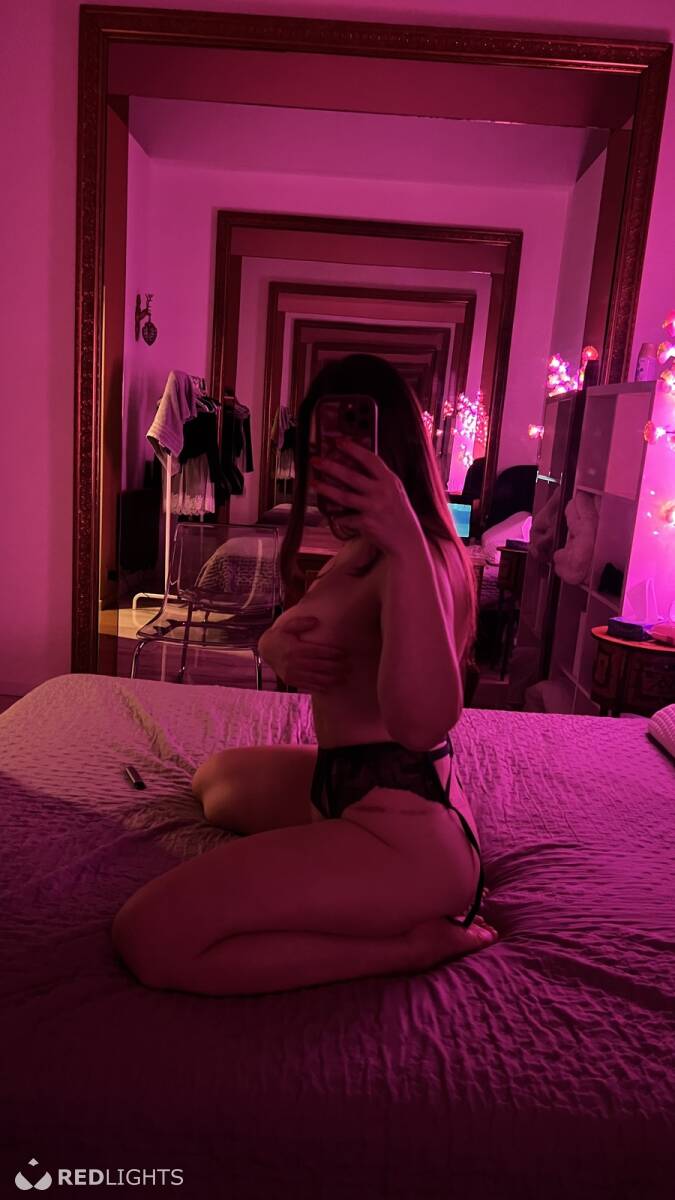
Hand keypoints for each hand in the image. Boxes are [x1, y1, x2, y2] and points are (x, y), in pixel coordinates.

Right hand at [276, 615, 349, 693]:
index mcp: (294, 649)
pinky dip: (321, 686)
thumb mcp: (287, 625)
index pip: (317, 652)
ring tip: (344, 678)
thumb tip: (316, 621)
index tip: (343, 653)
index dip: (332, 653)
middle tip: (348, 666)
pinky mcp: (291, 681)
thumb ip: (301, 623)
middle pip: (319, 666)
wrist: (266, 650)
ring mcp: (292, 673)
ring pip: (315, 678)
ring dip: (331, 679)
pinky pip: (308, 685)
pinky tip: (331, 686)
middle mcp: (293, 663)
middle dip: (335, 667)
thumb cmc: (280, 636)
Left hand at [310, 439, 421, 556]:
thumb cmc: (397, 513)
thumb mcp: (394, 490)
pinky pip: (345, 517)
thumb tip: (354, 463)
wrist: (407, 539)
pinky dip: (337, 515)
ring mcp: (374, 508)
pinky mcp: (367, 524)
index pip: (370, 459)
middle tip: (315, 460)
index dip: (353, 449)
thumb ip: (378, 478)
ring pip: (344, 496)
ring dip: (326, 489)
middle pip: (351, 476)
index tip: (338, 441)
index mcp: (389, 480)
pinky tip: (331, 513)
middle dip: (330, 466)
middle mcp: (382, 492)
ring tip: (313, 482)